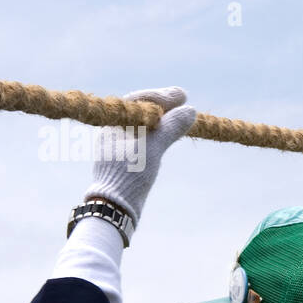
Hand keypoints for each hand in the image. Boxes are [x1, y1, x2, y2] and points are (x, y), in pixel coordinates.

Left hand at [82, 87, 195, 226]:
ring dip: (164, 118)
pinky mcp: (129, 159)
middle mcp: (114, 131)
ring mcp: (121, 145)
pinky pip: (146, 137)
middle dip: (164, 105)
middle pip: (142, 110)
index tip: (182, 95)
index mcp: (112, 124)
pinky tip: (172, 133)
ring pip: (145, 124)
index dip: (161, 96)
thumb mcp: (152, 149)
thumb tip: (189, 110)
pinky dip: (161, 132)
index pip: (138, 101)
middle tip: (184, 99)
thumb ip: (170, 128)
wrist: (115, 207)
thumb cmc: (128, 176)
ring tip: (182, 114)